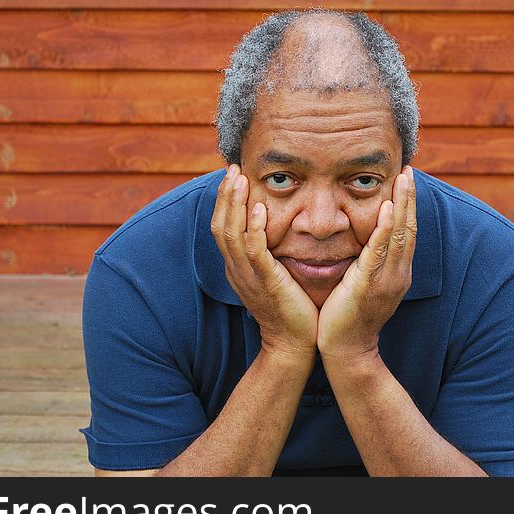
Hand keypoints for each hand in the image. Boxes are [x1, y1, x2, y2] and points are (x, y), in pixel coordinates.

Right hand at [211, 165, 317, 362]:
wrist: (293, 344)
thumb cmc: (290, 308)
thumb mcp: (272, 275)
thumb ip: (268, 253)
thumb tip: (274, 229)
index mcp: (237, 267)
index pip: (222, 227)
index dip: (224, 200)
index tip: (232, 176)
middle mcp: (237, 269)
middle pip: (220, 225)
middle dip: (225, 195)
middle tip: (232, 168)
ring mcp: (248, 277)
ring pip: (232, 234)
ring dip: (234, 204)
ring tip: (239, 179)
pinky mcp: (266, 283)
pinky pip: (255, 252)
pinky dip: (253, 229)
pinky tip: (258, 209)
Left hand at [317, 166, 416, 361]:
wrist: (346, 352)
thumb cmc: (348, 318)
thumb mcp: (361, 283)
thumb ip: (366, 262)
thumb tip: (361, 241)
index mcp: (396, 271)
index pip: (406, 231)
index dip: (407, 204)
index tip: (405, 178)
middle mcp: (398, 273)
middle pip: (409, 227)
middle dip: (409, 196)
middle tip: (409, 168)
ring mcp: (388, 279)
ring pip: (400, 235)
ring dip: (403, 204)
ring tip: (404, 178)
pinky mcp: (371, 285)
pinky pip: (381, 253)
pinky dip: (387, 230)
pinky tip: (389, 209)